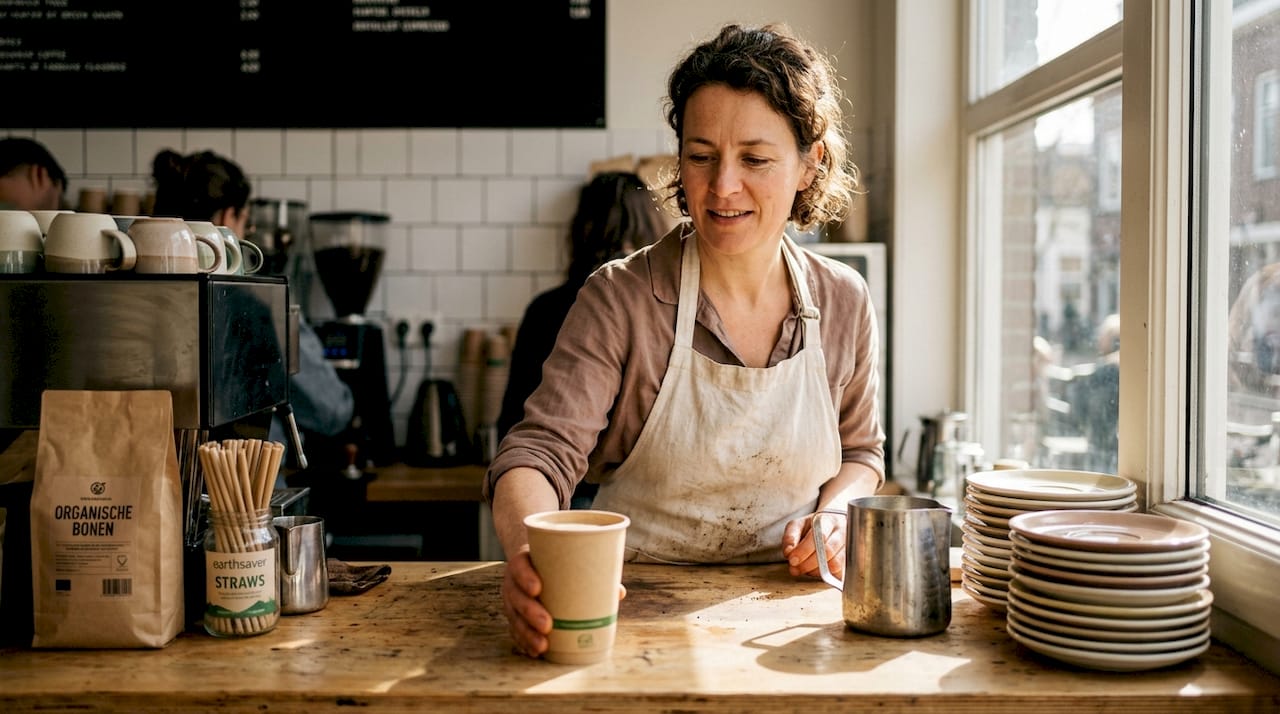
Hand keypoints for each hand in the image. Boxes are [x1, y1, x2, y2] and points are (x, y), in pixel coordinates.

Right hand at [501, 545, 628, 658]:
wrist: (533, 562)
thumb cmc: (554, 562)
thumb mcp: (566, 560)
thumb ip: (591, 573)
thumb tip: (618, 592)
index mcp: (524, 561)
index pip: (519, 566)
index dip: (525, 577)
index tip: (538, 589)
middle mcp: (513, 581)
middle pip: (516, 597)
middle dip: (530, 612)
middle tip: (548, 625)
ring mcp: (512, 600)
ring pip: (515, 617)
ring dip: (527, 633)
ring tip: (543, 646)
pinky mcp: (514, 615)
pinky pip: (515, 630)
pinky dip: (525, 642)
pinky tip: (534, 652)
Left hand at [781, 511, 845, 579]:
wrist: (832, 526)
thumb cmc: (813, 527)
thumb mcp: (798, 525)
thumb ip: (790, 537)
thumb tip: (788, 552)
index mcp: (829, 520)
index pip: (819, 536)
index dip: (804, 550)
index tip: (792, 560)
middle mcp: (843, 532)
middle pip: (828, 551)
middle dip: (808, 564)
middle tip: (795, 569)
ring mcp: (851, 546)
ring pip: (835, 564)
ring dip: (816, 571)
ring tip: (806, 569)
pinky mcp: (852, 561)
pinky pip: (840, 574)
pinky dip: (826, 576)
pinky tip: (818, 570)